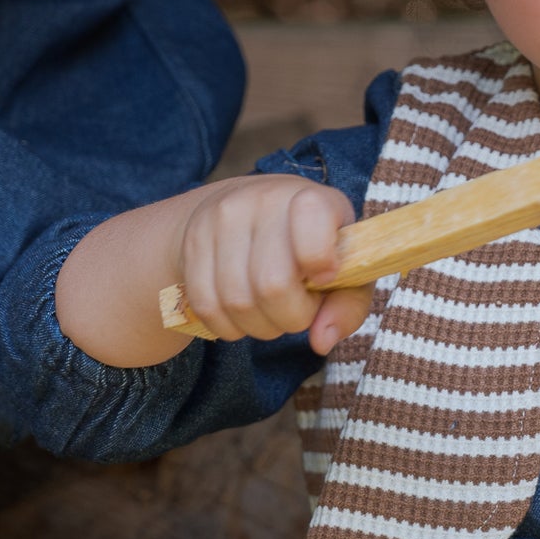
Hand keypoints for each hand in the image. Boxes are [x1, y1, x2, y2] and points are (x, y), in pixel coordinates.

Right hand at [176, 174, 372, 354]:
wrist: (245, 212)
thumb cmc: (310, 246)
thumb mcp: (344, 266)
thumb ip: (347, 305)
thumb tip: (321, 341)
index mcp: (310, 198)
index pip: (312, 217)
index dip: (320, 259)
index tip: (325, 277)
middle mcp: (262, 200)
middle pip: (273, 285)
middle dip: (292, 317)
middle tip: (299, 308)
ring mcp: (221, 220)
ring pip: (237, 303)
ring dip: (261, 326)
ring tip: (272, 311)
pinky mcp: (192, 244)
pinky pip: (207, 307)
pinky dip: (230, 326)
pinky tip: (245, 314)